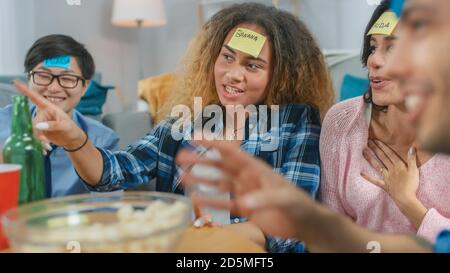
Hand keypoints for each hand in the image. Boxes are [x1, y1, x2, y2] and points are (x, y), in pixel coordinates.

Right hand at [13, 81, 84, 149]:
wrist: (72, 139)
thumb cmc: (71, 129)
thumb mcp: (65, 126)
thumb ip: (53, 125)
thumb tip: (38, 126)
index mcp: (49, 108)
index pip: (36, 98)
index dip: (25, 90)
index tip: (15, 82)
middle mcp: (43, 114)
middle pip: (33, 120)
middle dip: (36, 131)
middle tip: (44, 140)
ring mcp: (41, 122)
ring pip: (32, 129)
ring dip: (38, 138)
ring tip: (47, 145)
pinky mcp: (40, 131)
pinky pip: (34, 135)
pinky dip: (38, 142)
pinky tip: (45, 148)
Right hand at [176, 139, 316, 239]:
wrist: (304, 222)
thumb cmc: (298, 204)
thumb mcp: (284, 198)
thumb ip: (265, 199)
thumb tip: (243, 203)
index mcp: (255, 167)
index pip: (231, 151)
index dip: (212, 142)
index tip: (194, 136)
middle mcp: (246, 177)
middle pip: (219, 165)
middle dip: (200, 160)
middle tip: (180, 156)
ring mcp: (244, 192)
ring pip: (218, 183)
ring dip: (200, 179)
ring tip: (181, 177)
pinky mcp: (244, 207)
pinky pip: (223, 202)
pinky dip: (210, 201)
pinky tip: (196, 199)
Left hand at [361, 139, 419, 205]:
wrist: (406, 198)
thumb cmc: (412, 185)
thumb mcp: (414, 170)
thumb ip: (412, 159)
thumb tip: (412, 147)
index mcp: (398, 166)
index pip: (389, 154)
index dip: (383, 146)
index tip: (376, 140)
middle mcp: (391, 170)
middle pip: (382, 157)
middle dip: (375, 149)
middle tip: (368, 142)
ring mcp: (386, 177)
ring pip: (377, 166)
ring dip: (370, 158)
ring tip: (363, 152)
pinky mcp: (384, 185)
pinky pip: (375, 180)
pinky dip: (368, 177)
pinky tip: (361, 173)